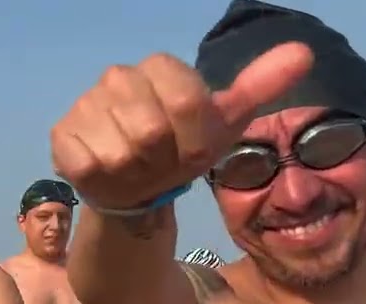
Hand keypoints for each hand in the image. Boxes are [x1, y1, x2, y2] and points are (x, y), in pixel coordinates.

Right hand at [50, 43, 312, 210]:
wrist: (135, 186)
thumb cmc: (179, 151)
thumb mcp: (223, 124)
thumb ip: (258, 87)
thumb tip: (303, 54)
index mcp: (159, 67)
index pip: (187, 101)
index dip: (194, 139)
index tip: (192, 151)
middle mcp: (117, 77)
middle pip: (151, 130)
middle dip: (163, 159)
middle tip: (160, 162)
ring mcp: (85, 105)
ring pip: (120, 152)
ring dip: (134, 173)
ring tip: (135, 169)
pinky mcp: (62, 135)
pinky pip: (88, 164)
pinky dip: (103, 179)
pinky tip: (107, 172)